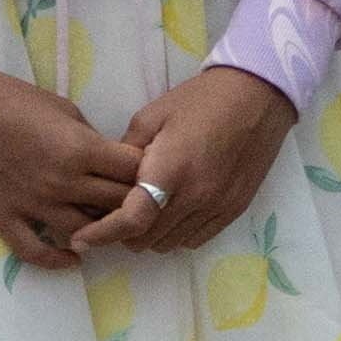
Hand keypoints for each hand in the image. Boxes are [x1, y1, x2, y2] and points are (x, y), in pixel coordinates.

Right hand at [0, 64, 143, 269]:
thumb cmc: (10, 98)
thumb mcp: (64, 108)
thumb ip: (91, 138)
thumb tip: (111, 161)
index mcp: (82, 150)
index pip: (136, 174)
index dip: (147, 173)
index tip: (147, 173)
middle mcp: (63, 183)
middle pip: (118, 206)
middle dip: (132, 203)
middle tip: (134, 203)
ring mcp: (32, 204)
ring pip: (86, 233)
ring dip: (101, 232)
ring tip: (108, 227)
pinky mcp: (3, 218)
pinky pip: (36, 252)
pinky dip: (59, 260)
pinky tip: (74, 258)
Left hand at [105, 66, 297, 254]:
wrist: (258, 96)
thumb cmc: (201, 100)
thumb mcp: (152, 116)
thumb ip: (125, 154)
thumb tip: (110, 181)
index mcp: (171, 169)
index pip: (132, 219)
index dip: (102, 234)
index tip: (82, 238)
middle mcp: (196, 195)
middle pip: (147, 238)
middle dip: (123, 233)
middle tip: (114, 214)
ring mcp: (218, 205)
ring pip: (170, 244)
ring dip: (150, 235)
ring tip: (145, 213)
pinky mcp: (235, 209)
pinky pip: (195, 240)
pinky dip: (176, 234)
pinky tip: (172, 213)